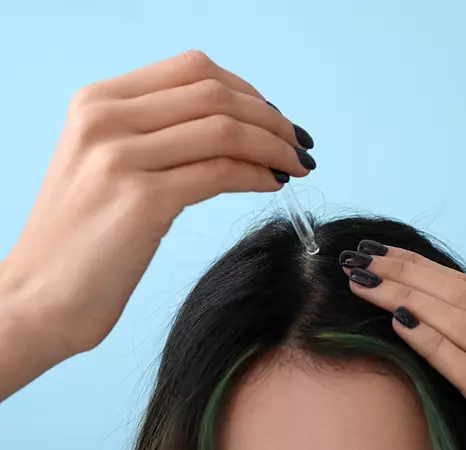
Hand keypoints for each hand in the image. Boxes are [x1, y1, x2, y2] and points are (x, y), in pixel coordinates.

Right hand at [0, 50, 314, 360]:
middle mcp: (104, 118)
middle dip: (271, 118)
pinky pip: (221, 172)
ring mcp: (119, 157)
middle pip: (216, 94)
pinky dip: (258, 175)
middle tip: (299, 143)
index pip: (193, 69)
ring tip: (297, 165)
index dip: (246, 90)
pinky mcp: (141, 200)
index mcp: (97, 101)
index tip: (273, 117)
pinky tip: (274, 185)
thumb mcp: (107, 165)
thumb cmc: (83, 238)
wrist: (37, 298)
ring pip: (225, 130)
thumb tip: (235, 125)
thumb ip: (156, 134)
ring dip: (274, 146)